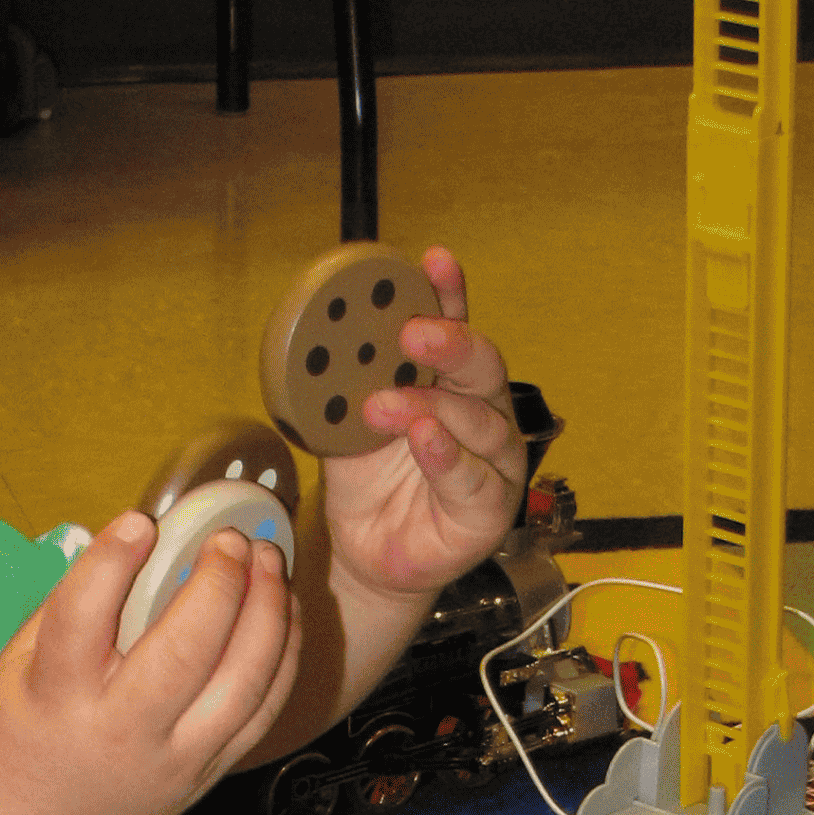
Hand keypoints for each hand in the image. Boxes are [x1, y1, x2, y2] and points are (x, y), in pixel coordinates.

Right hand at [0, 515, 297, 814]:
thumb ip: (72, 608)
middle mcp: (119, 731)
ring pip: (242, 683)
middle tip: (229, 539)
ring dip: (268, 613)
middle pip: (185, 651)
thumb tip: (139, 543)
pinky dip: (282, 657)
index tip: (141, 521)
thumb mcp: (17, 666)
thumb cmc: (19, 738)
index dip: (114, 560)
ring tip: (269, 562)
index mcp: (57, 696)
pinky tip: (282, 613)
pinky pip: (262, 713)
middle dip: (219, 583)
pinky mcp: (206, 776)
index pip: (84, 617)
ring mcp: (172, 760)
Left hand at [323, 246, 526, 599]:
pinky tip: (424, 438)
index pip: (455, 327)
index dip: (447, 292)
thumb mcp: (347, 423)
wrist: (364, 553)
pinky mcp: (488, 509)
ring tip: (385, 403)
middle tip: (411, 332)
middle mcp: (481, 414)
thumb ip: (346, 385)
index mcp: (448, 383)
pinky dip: (446, 455)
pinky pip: (472, 477)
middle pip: (482, 367)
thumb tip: (320, 339)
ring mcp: (493, 462)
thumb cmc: (368, 484)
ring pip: (480, 421)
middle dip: (450, 342)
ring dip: (430, 406)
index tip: (432, 261)